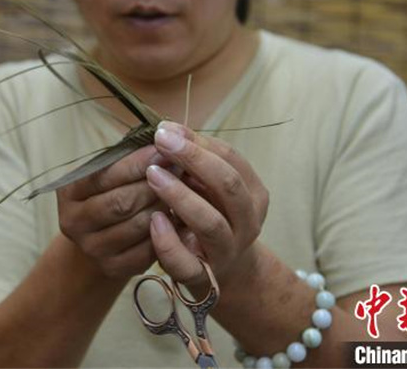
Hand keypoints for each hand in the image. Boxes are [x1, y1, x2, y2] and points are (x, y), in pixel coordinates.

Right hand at [57, 145, 169, 278]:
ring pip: (137, 226)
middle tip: (181, 168)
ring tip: (186, 190)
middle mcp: (73, 222)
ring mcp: (92, 248)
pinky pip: (146, 250)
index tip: (165, 149)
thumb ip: (128, 157)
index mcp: (69, 192)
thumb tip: (165, 134)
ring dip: (165, 206)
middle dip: (155, 184)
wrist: (101, 237)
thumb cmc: (112, 192)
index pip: (105, 175)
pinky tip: (182, 217)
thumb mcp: (110, 172)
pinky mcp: (113, 268)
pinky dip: (167, 232)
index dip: (137, 163)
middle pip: (120, 203)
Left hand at [145, 121, 268, 288]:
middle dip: (194, 159)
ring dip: (180, 195)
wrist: (227, 273)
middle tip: (161, 141)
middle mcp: (247, 223)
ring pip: (211, 223)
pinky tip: (153, 220)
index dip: (199, 141)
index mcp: (253, 194)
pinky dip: (168, 242)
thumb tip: (169, 130)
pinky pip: (187, 263)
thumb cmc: (212, 216)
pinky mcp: (204, 278)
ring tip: (152, 175)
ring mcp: (227, 251)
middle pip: (228, 185)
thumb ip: (195, 161)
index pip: (231, 159)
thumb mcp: (210, 187)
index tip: (166, 128)